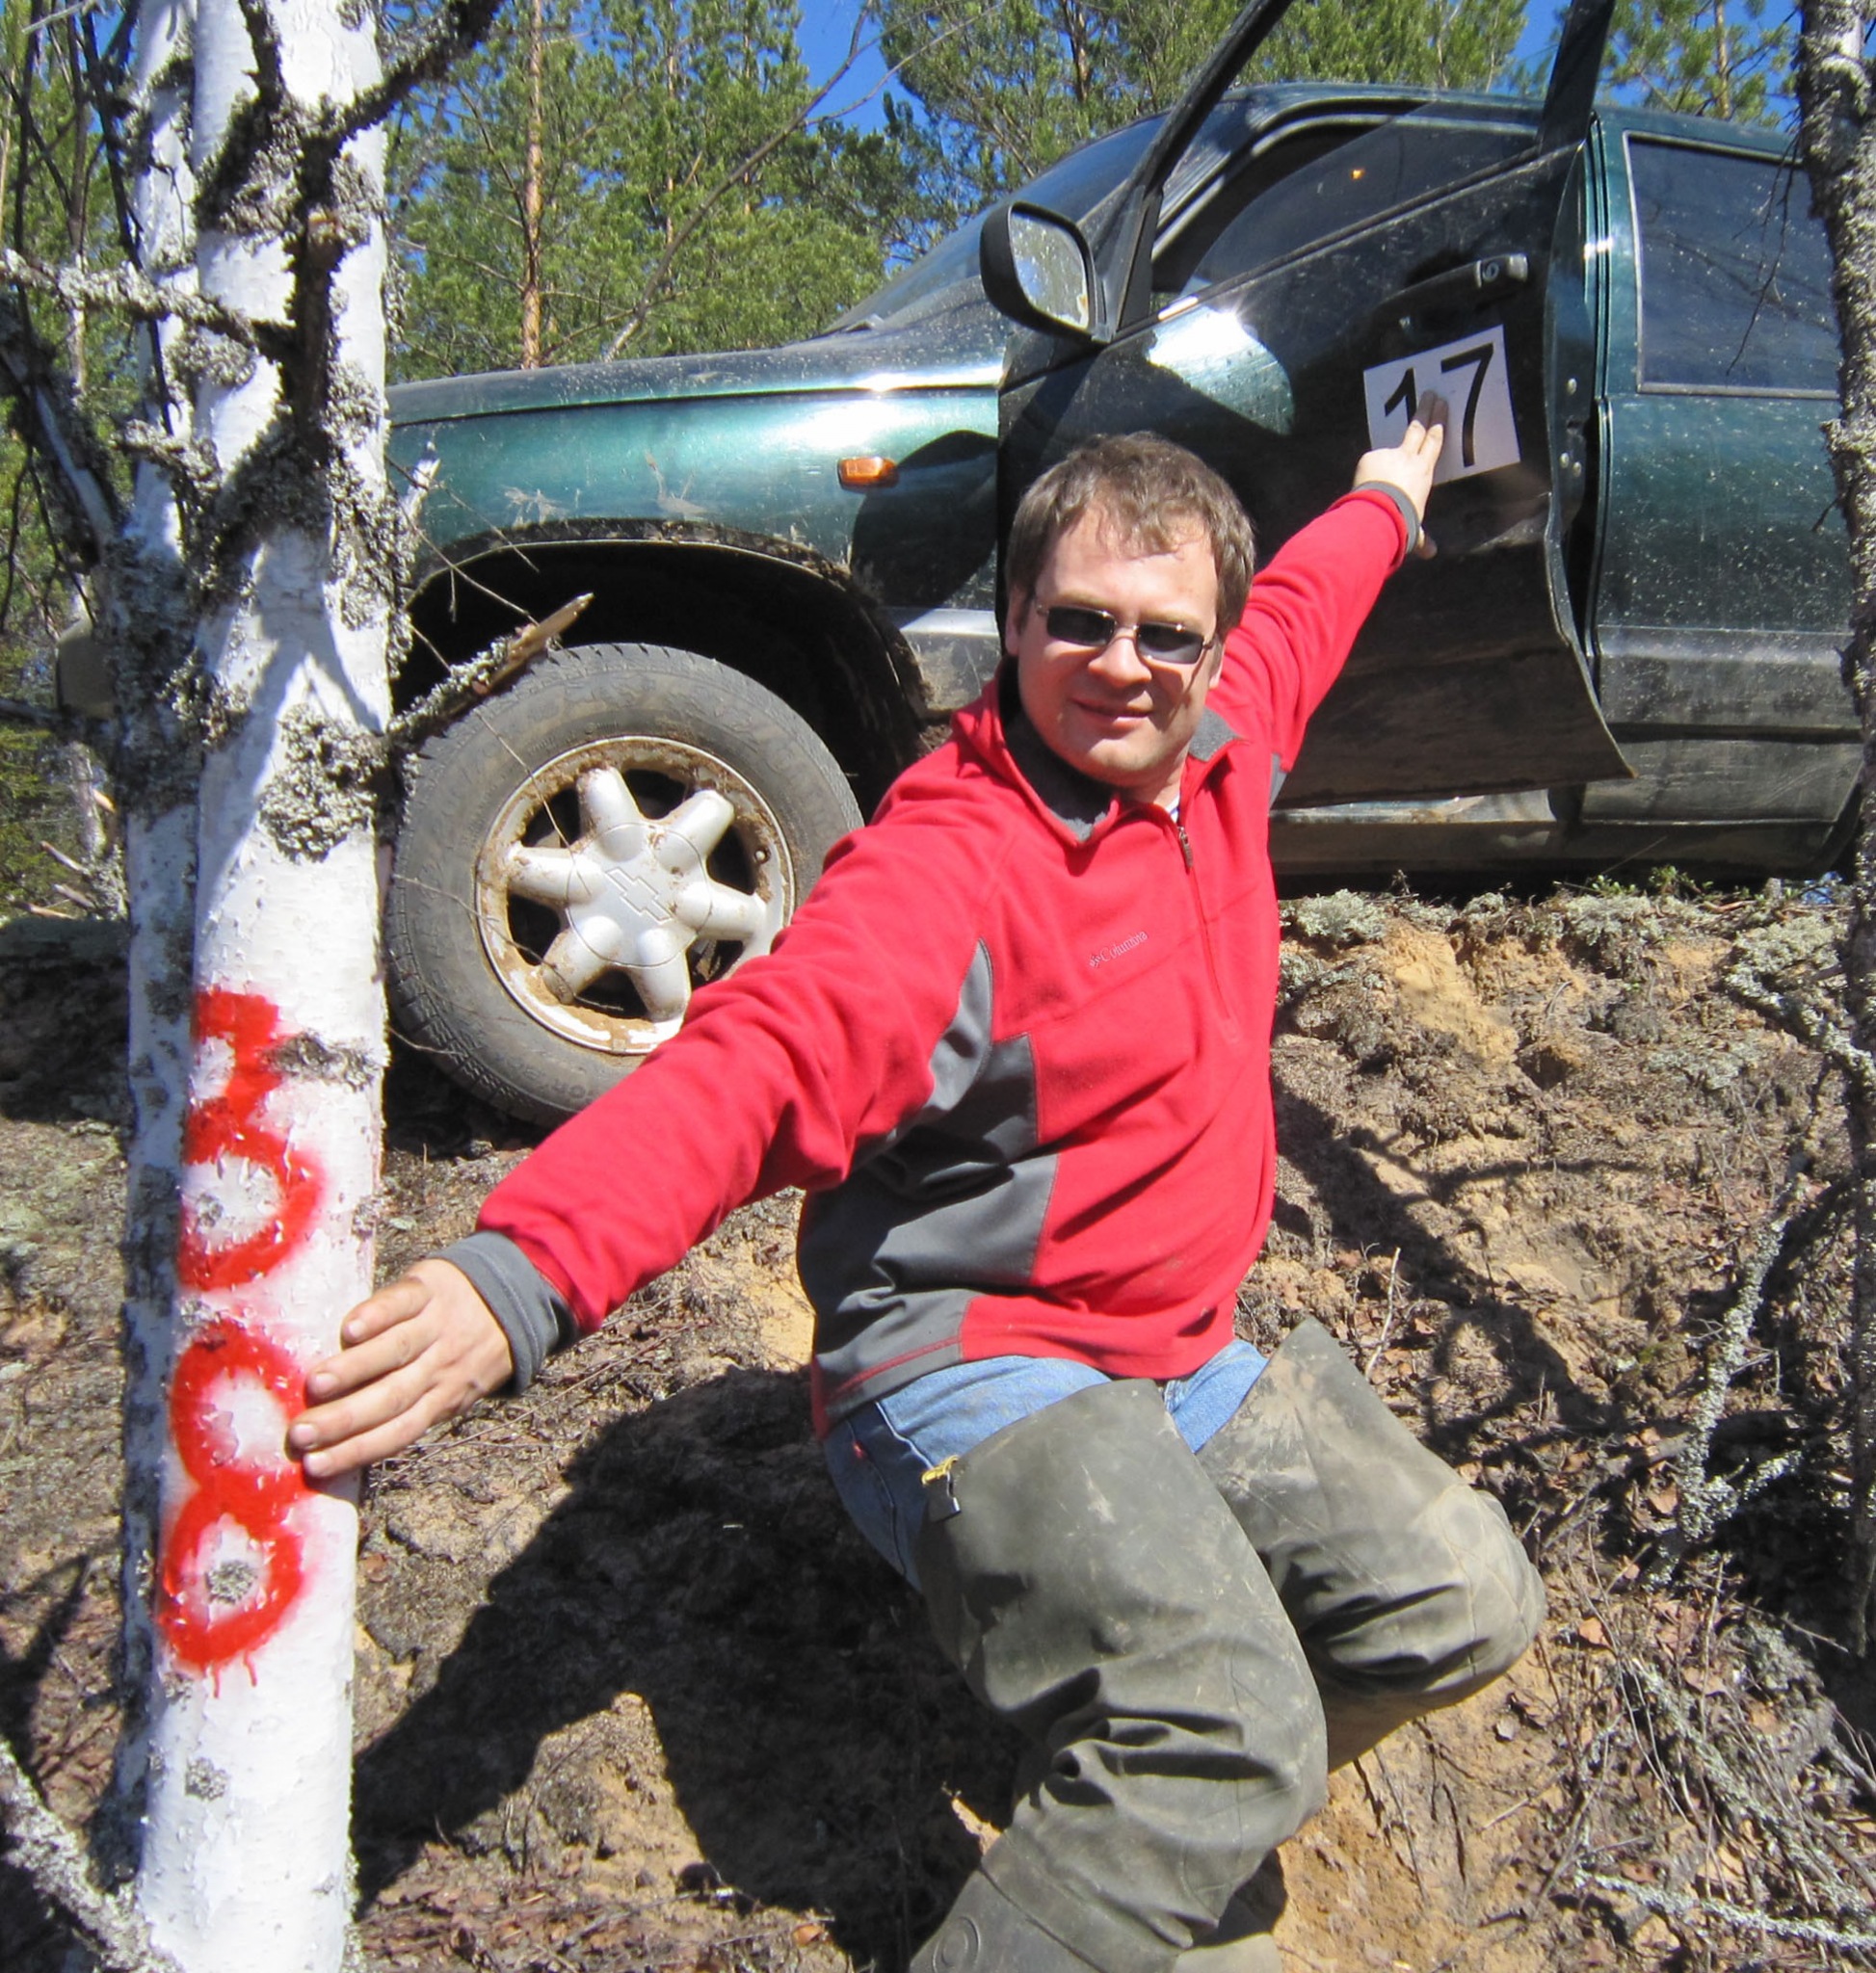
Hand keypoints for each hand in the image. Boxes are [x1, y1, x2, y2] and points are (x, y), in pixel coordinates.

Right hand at [289, 1258, 513, 1479]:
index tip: (312, 1466)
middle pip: (391, 1398)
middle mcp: (439, 1367)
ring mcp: (436, 1326)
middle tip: (300, 1432)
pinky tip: (350, 1329)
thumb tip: (337, 1438)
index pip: (397, 1432)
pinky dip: (379, 1316)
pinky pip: (404, 1303)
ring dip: (354, 1370)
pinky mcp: (430, 1288)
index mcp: (440, 1398)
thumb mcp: (448, 1386)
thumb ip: (406, 1405)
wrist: (509, 1292)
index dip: (357, 1450)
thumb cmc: (461, 1349)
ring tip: (315, 1384)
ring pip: (396, 1352)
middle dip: (344, 1420)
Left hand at [1354, 388, 1446, 553]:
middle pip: (1418, 429)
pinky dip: (1368, 474)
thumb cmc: (1403, 522)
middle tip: (1430, 392)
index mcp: (1423, 473)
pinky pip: (1369, 465)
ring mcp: (1388, 455)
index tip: (1442, 405)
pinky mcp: (1369, 457)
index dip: (1438, 424)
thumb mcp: (1415, 531)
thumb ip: (1422, 539)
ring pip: (1390, 450)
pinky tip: (1366, 489)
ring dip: (1387, 459)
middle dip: (1425, 410)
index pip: (1433, 444)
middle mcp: (1408, 459)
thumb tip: (1431, 553)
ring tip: (1383, 474)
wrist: (1380, 513)